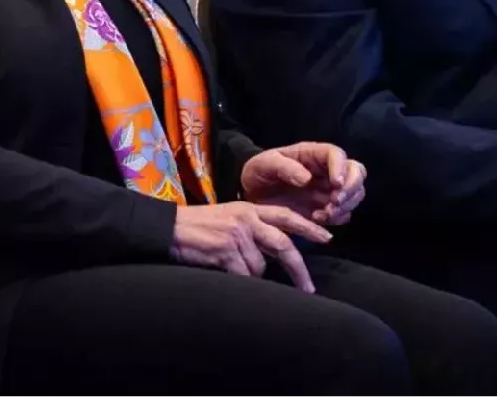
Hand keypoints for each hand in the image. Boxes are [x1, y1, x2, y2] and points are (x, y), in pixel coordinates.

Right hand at [170, 202, 331, 292]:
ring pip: (259, 267)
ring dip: (249, 273)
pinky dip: (237, 278)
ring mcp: (237, 235)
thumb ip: (253, 229)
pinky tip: (222, 269)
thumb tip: (276, 254)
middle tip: (309, 287)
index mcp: (249, 209)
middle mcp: (247, 219)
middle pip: (283, 245)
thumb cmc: (199, 226)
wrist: (169, 228)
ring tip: (228, 265)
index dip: (308, 227)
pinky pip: (243, 275)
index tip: (327, 237)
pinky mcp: (225, 251)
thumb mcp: (230, 218)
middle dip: (298, 269)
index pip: (286, 216)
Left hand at [240, 143, 368, 226]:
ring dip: (346, 205)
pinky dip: (338, 218)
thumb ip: (283, 167)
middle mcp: (327, 170)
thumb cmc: (259, 173)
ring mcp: (329, 189)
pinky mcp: (327, 207)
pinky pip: (344, 212)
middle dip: (351, 188)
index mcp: (313, 154)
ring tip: (324, 214)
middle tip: (334, 202)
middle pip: (357, 172)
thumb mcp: (264, 165)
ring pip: (355, 193)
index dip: (341, 168)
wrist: (252, 194)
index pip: (337, 154)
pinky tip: (319, 220)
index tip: (336, 184)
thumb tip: (306, 178)